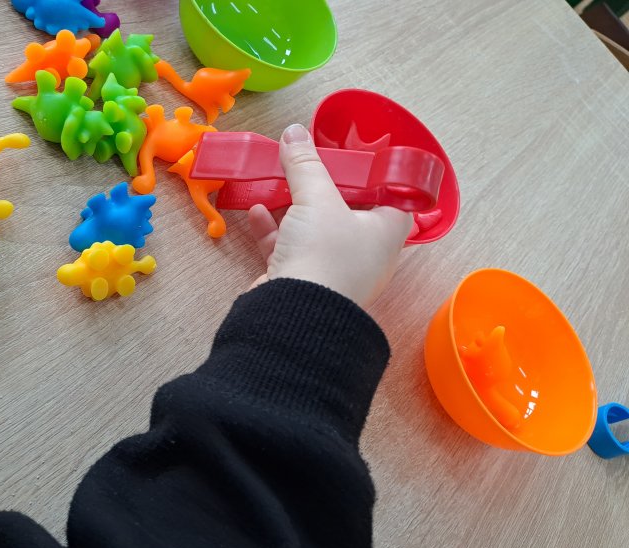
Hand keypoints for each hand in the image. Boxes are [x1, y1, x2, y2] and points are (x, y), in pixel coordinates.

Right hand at [248, 124, 412, 308]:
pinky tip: (256, 211)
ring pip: (314, 227)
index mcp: (386, 231)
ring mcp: (333, 266)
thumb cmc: (325, 255)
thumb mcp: (317, 199)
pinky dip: (273, 229)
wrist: (295, 314)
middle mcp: (365, 250)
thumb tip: (294, 132)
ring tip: (276, 179)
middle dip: (322, 185)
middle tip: (308, 161)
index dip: (375, 172)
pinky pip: (290, 247)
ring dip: (293, 204)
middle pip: (346, 207)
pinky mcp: (303, 279)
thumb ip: (305, 164)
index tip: (353, 152)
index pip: (392, 194)